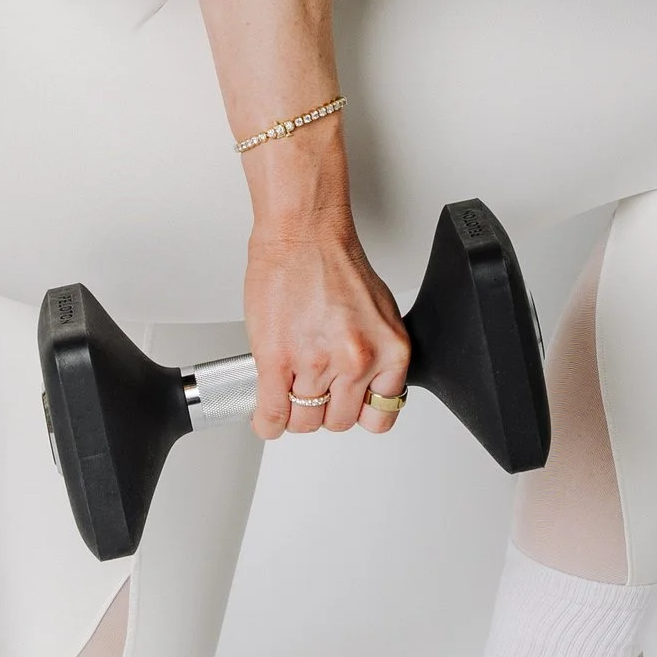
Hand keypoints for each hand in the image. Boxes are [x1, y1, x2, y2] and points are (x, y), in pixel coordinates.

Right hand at [243, 223, 411, 437]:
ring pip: (304, 421)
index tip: (346, 406)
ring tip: (287, 391)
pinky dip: (267, 421)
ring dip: (293, 411)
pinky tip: (267, 414)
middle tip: (312, 390)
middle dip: (323, 410)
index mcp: (390, 351)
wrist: (303, 234)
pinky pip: (273, 414)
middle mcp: (358, 361)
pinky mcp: (277, 361)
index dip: (358, 412)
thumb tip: (364, 384)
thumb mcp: (379, 315)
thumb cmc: (334, 262)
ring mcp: (317, 364)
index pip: (380, 416)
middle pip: (338, 422)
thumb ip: (376, 354)